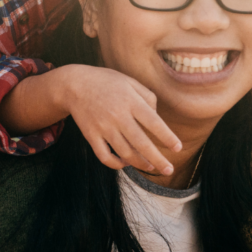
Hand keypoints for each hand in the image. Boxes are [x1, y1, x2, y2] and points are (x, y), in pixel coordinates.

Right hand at [60, 65, 181, 173]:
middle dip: (158, 159)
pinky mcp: (91, 135)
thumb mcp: (129, 81)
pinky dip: (115, 164)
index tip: (177, 148)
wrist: (74, 84)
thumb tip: (157, 117)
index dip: (166, 137)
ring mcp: (103, 127)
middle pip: (141, 142)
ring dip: (140, 163)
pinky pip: (104, 156)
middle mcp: (118, 115)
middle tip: (169, 170)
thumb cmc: (106, 82)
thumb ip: (147, 97)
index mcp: (130, 100)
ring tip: (150, 166)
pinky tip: (124, 164)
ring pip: (125, 153)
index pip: (153, 122)